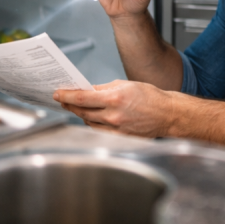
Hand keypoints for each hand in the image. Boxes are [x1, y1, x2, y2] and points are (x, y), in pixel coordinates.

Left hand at [55, 80, 173, 137]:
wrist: (166, 114)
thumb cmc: (150, 97)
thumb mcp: (126, 85)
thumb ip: (104, 88)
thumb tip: (88, 90)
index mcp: (114, 99)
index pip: (82, 98)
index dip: (67, 96)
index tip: (58, 94)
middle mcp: (113, 116)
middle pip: (82, 111)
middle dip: (70, 105)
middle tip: (63, 99)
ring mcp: (115, 129)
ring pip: (89, 122)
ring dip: (81, 114)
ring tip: (78, 107)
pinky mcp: (119, 138)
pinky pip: (99, 130)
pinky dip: (93, 123)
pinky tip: (93, 117)